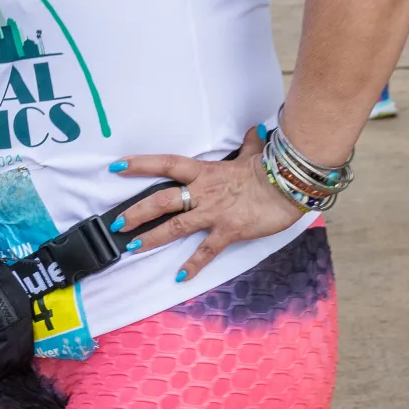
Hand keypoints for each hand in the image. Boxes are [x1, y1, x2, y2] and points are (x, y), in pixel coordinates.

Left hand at [109, 127, 304, 282]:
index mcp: (204, 171)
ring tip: (133, 247)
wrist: (291, 185)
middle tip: (117, 223)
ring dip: (153, 237)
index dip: (140, 164)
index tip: (117, 166)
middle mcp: (203, 192)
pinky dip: (193, 265)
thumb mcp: (255, 154)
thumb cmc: (271, 169)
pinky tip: (179, 277)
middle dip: (137, 212)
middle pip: (162, 200)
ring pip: (176, 226)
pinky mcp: (228, 231)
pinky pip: (207, 250)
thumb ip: (250, 144)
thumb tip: (255, 130)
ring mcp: (214, 213)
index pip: (166, 164)